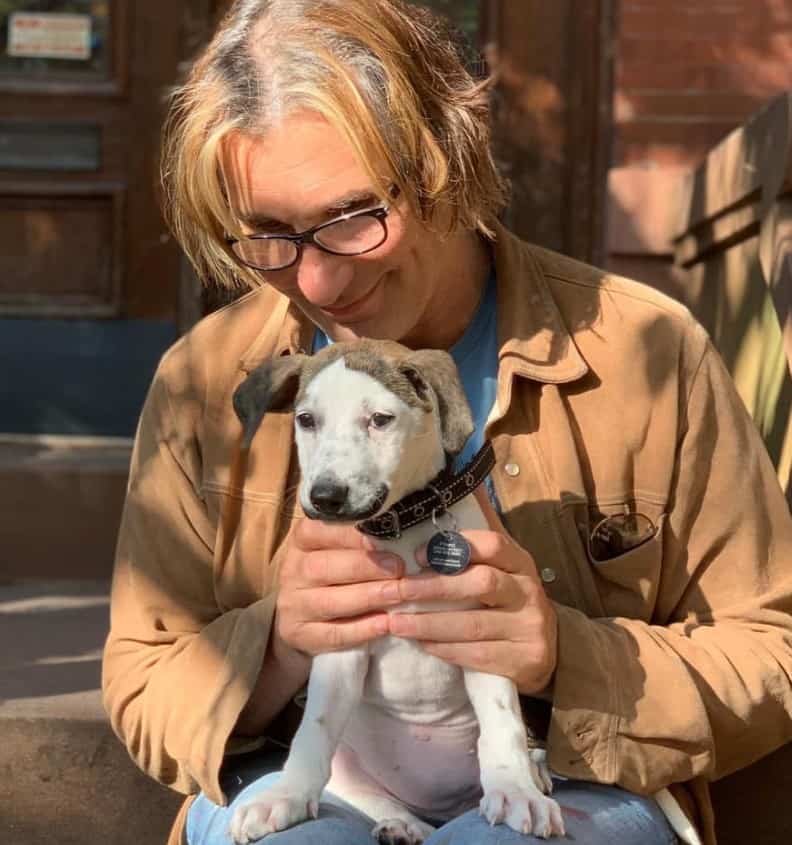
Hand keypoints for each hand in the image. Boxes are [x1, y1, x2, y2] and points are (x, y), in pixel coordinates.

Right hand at [274, 518, 405, 656]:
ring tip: (398, 593)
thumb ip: (359, 540)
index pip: (318, 531)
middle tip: (398, 568)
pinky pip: (332, 634)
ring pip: (329, 602)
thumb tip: (396, 534)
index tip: (382, 537)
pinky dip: (361, 629)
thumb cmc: (331, 571)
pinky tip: (385, 623)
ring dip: (368, 597)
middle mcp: (292, 571)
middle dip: (366, 567)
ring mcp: (293, 605)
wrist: (302, 613)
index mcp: (301, 541)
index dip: (350, 535)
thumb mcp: (337, 548)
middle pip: (323, 567)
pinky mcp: (300, 634)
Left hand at [388, 487, 557, 694]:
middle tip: (396, 591)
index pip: (493, 544)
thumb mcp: (503, 562)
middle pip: (481, 583)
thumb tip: (465, 484)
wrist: (550, 649)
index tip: (416, 556)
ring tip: (395, 623)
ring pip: (473, 625)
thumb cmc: (511, 597)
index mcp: (520, 562)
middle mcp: (528, 592)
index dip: (454, 548)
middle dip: (434, 588)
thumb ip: (482, 528)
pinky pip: (476, 654)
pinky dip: (444, 649)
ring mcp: (528, 628)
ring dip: (429, 624)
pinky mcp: (522, 661)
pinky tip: (420, 644)